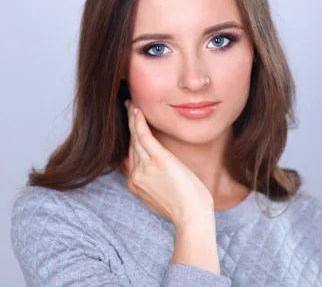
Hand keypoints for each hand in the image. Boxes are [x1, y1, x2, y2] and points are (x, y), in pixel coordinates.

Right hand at [119, 99, 214, 228]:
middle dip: (130, 126)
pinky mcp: (158, 160)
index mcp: (136, 184)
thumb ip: (152, 184)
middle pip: (133, 145)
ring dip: (133, 118)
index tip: (132, 127)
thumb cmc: (185, 209)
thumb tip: (154, 174)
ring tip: (132, 104)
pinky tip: (138, 110)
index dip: (132, 139)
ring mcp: (145, 167)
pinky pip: (143, 135)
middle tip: (129, 108)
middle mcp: (136, 174)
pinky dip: (139, 121)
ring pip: (135, 137)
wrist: (192, 216)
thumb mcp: (161, 198)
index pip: (132, 156)